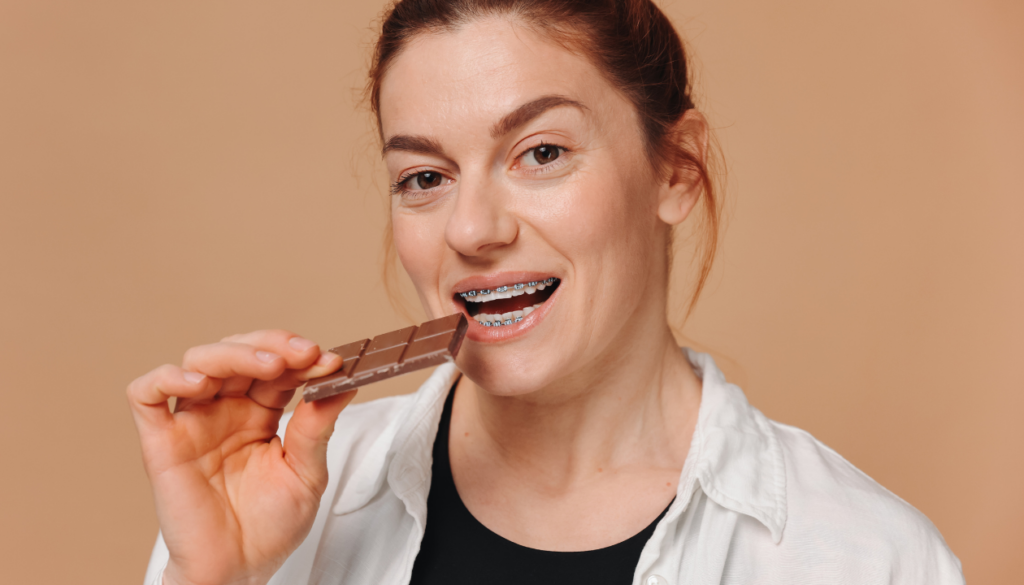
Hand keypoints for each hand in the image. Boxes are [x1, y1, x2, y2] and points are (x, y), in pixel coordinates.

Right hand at [127, 330, 355, 584]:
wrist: (237, 571)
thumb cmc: (269, 527)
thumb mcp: (307, 474)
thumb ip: (316, 429)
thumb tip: (341, 383)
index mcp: (260, 412)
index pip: (278, 367)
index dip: (302, 358)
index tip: (332, 361)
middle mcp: (225, 409)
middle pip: (240, 351)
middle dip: (275, 345)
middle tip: (306, 354)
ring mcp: (192, 421)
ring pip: (200, 360)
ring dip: (235, 353)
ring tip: (270, 367)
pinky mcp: (161, 441)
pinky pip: (147, 393)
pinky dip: (167, 376)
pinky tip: (200, 383)